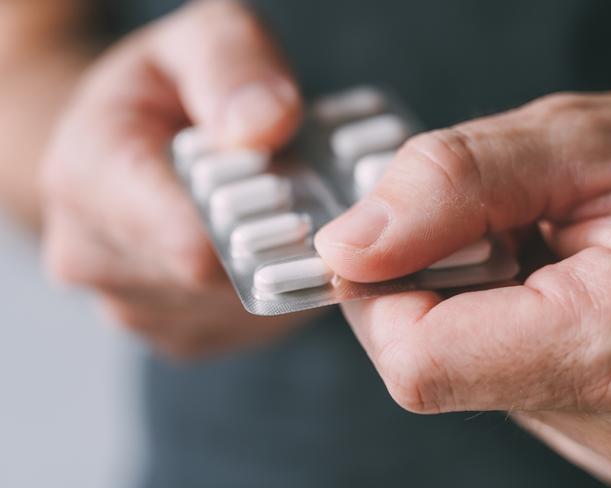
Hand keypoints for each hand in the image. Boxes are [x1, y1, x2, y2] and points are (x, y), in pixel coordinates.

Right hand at [42, 0, 309, 358]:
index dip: (259, 232)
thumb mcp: (201, 40)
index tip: (301, 207)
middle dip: (271, 249)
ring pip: (231, 312)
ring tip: (277, 222)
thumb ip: (232, 67)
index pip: (187, 242)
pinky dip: (260, 294)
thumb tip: (267, 127)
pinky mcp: (165, 330)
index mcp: (89, 176)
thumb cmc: (165, 90)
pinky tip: (260, 252)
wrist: (122, 142)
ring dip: (270, 272)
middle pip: (217, 285)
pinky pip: (232, 328)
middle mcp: (92, 255)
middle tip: (303, 205)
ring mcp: (127, 304)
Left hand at [315, 91, 610, 484]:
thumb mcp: (590, 146)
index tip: (393, 236)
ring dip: (478, 300)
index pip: (414, 359)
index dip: (380, 288)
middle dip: (433, 283)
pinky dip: (513, 323)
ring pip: (467, 372)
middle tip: (502, 226)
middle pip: (431, 365)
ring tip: (553, 252)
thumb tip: (351, 242)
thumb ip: (456, 186)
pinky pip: (512, 379)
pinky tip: (568, 287)